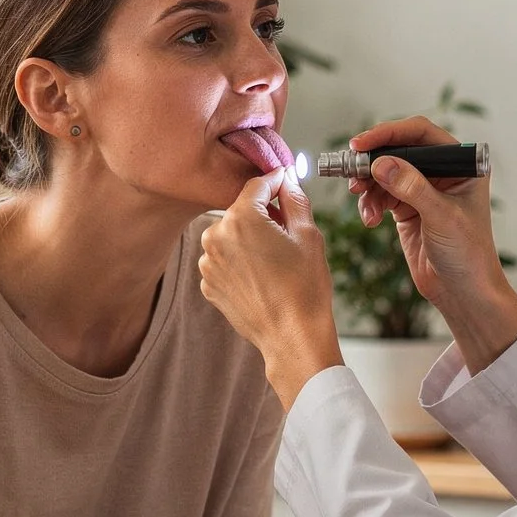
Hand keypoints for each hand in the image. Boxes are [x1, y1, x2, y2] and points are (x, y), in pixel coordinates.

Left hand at [196, 171, 343, 407]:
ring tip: (275, 262)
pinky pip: (224, 260)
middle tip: (287, 233)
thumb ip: (294, 199)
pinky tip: (262, 278)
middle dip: (262, 215)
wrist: (292, 337)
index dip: (275, 181)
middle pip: (241, 211)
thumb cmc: (304, 288)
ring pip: (231, 236)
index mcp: (240, 218)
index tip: (285, 180)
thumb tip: (286, 181)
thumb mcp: (308, 234)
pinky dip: (240, 262)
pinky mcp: (208, 284)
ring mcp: (208, 263)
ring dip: (249, 239)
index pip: (257, 185)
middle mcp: (215, 237)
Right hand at [347, 115, 516, 372]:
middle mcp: (442, 171)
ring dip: (368, 185)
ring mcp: (423, 189)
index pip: (421, 133)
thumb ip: (412, 187)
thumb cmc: (468, 255)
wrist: (463, 293)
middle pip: (398, 150)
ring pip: (385, 173)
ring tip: (362, 201)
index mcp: (461, 163)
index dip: (389, 134)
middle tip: (349, 170)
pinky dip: (370, 204)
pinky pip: (380, 195)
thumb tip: (381, 163)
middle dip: (372, 161)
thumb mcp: (441, 217)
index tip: (361, 144)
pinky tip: (370, 219)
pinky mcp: (407, 208)